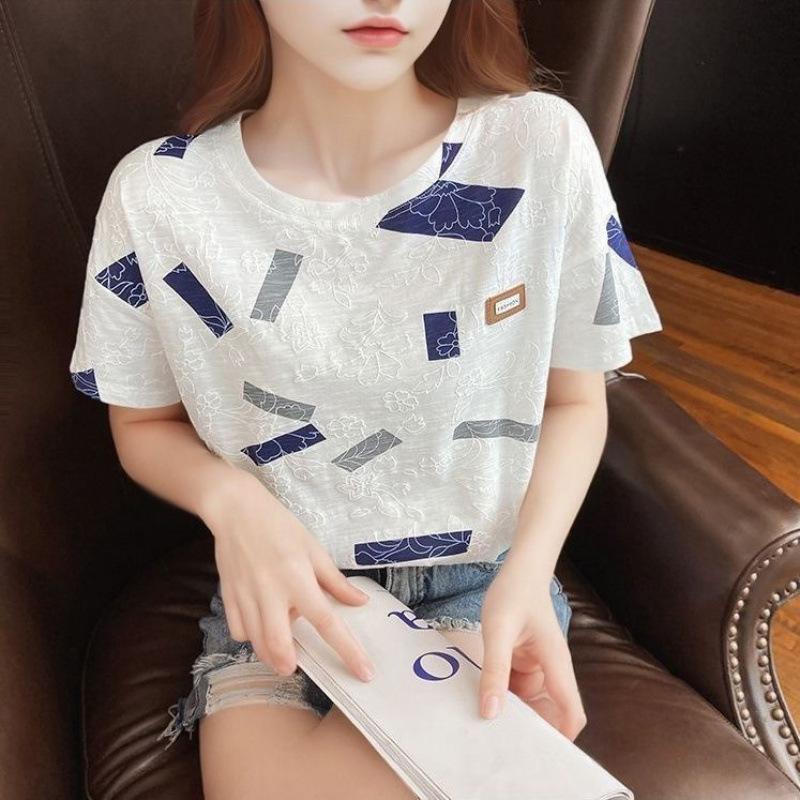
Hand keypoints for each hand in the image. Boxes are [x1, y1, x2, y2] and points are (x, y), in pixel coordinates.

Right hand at [201, 471, 376, 682]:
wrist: (237, 510)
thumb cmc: (280, 526)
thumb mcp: (314, 548)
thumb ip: (335, 581)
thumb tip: (360, 603)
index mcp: (298, 577)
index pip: (327, 621)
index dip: (347, 651)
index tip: (363, 673)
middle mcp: (271, 591)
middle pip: (279, 644)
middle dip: (289, 663)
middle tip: (299, 664)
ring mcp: (246, 596)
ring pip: (257, 643)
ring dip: (272, 653)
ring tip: (283, 646)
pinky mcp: (228, 597)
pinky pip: (239, 631)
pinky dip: (252, 636)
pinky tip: (261, 624)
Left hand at [478, 561, 585, 740]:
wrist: (519, 569)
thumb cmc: (513, 594)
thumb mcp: (497, 631)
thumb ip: (494, 671)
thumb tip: (490, 711)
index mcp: (556, 663)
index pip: (571, 713)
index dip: (562, 739)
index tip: (540, 755)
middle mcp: (552, 669)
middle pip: (552, 713)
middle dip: (533, 730)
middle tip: (504, 746)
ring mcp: (539, 667)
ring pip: (532, 703)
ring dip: (516, 713)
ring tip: (490, 728)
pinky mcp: (525, 662)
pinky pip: (518, 689)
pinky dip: (505, 697)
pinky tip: (486, 700)